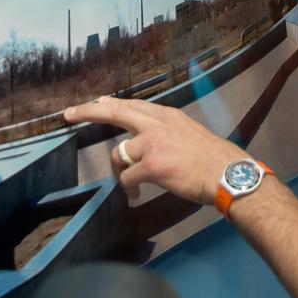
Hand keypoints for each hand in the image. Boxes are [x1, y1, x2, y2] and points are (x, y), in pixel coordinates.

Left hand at [64, 96, 248, 203]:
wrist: (228, 174)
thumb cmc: (216, 160)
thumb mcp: (191, 134)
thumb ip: (170, 134)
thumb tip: (153, 144)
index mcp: (169, 116)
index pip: (134, 105)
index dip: (112, 104)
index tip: (97, 102)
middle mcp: (158, 124)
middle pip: (116, 111)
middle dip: (89, 112)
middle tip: (69, 114)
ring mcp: (153, 143)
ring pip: (119, 153)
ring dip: (120, 171)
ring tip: (131, 186)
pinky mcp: (152, 165)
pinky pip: (128, 177)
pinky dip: (129, 188)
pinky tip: (137, 195)